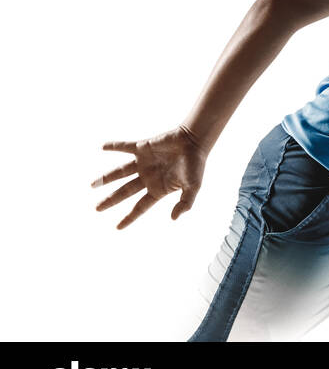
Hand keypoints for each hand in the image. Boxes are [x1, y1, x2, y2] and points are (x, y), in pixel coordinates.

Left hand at [92, 125, 208, 228]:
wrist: (195, 141)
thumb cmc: (196, 164)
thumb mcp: (193, 187)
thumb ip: (185, 203)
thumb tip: (173, 219)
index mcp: (158, 188)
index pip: (140, 207)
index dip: (129, 217)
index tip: (117, 227)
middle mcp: (148, 177)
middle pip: (124, 191)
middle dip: (110, 200)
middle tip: (97, 209)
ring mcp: (144, 163)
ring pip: (120, 172)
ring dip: (106, 178)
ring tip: (92, 185)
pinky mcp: (143, 148)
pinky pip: (125, 147)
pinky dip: (113, 146)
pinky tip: (101, 147)